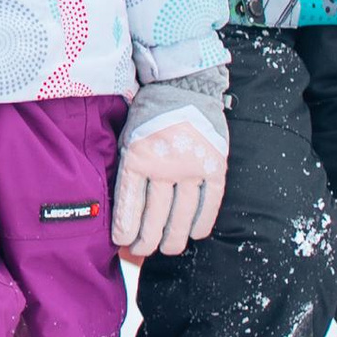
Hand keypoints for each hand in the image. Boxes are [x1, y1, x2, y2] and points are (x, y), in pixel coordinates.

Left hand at [112, 88, 228, 258]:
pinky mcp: (214, 165)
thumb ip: (126, 168)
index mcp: (137, 156)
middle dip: (147, 240)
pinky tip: (194, 233)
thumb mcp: (126, 136)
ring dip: (174, 238)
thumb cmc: (149, 114)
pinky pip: (209, 202)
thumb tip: (121, 208)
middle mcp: (165, 165)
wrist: (183, 85)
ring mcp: (191, 167)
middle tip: (143, 251)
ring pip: (182, 215)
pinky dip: (201, 221)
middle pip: (155, 216)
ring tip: (167, 249)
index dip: (125, 229)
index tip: (123, 243)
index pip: (129, 204)